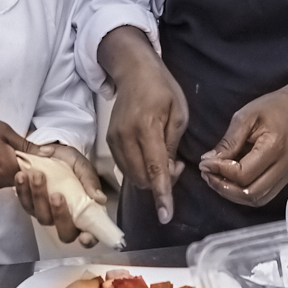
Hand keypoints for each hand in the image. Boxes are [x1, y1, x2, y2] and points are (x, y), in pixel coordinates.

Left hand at [14, 143, 104, 244]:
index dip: (89, 240)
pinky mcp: (31, 206)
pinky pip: (25, 204)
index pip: (90, 235)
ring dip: (39, 196)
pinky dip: (22, 190)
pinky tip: (22, 176)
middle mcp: (66, 219)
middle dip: (60, 214)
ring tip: (36, 175)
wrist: (50, 152)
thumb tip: (99, 198)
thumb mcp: (82, 166)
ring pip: (43, 217)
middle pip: (65, 233)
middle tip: (56, 194)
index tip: (85, 236)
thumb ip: (90, 181)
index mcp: (85, 212)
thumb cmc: (71, 163)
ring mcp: (47, 214)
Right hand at [100, 27, 188, 223]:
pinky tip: (152, 156)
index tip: (166, 215)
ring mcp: (114, 140)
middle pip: (141, 178)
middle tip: (176, 165)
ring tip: (165, 159)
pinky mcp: (109, 142)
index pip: (155, 168)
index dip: (162, 194)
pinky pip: (125, 168)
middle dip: (161, 183)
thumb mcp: (178, 113)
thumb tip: (168, 172)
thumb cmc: (162, 89)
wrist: (133, 71)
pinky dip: (140, 170)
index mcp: (146, 127)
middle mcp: (125, 137)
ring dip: (150, 177)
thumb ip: (172, 144)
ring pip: (132, 176)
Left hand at [198, 87, 287, 207]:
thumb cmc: (272, 108)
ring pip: (256, 200)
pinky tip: (230, 181)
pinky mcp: (285, 179)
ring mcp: (287, 175)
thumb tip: (208, 161)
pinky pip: (262, 196)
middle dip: (223, 188)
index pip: (243, 174)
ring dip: (232, 194)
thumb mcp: (245, 116)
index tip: (204, 163)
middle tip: (207, 174)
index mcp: (274, 147)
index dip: (220, 171)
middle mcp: (284, 166)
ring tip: (216, 178)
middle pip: (250, 194)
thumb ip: (228, 141)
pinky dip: (243, 194)